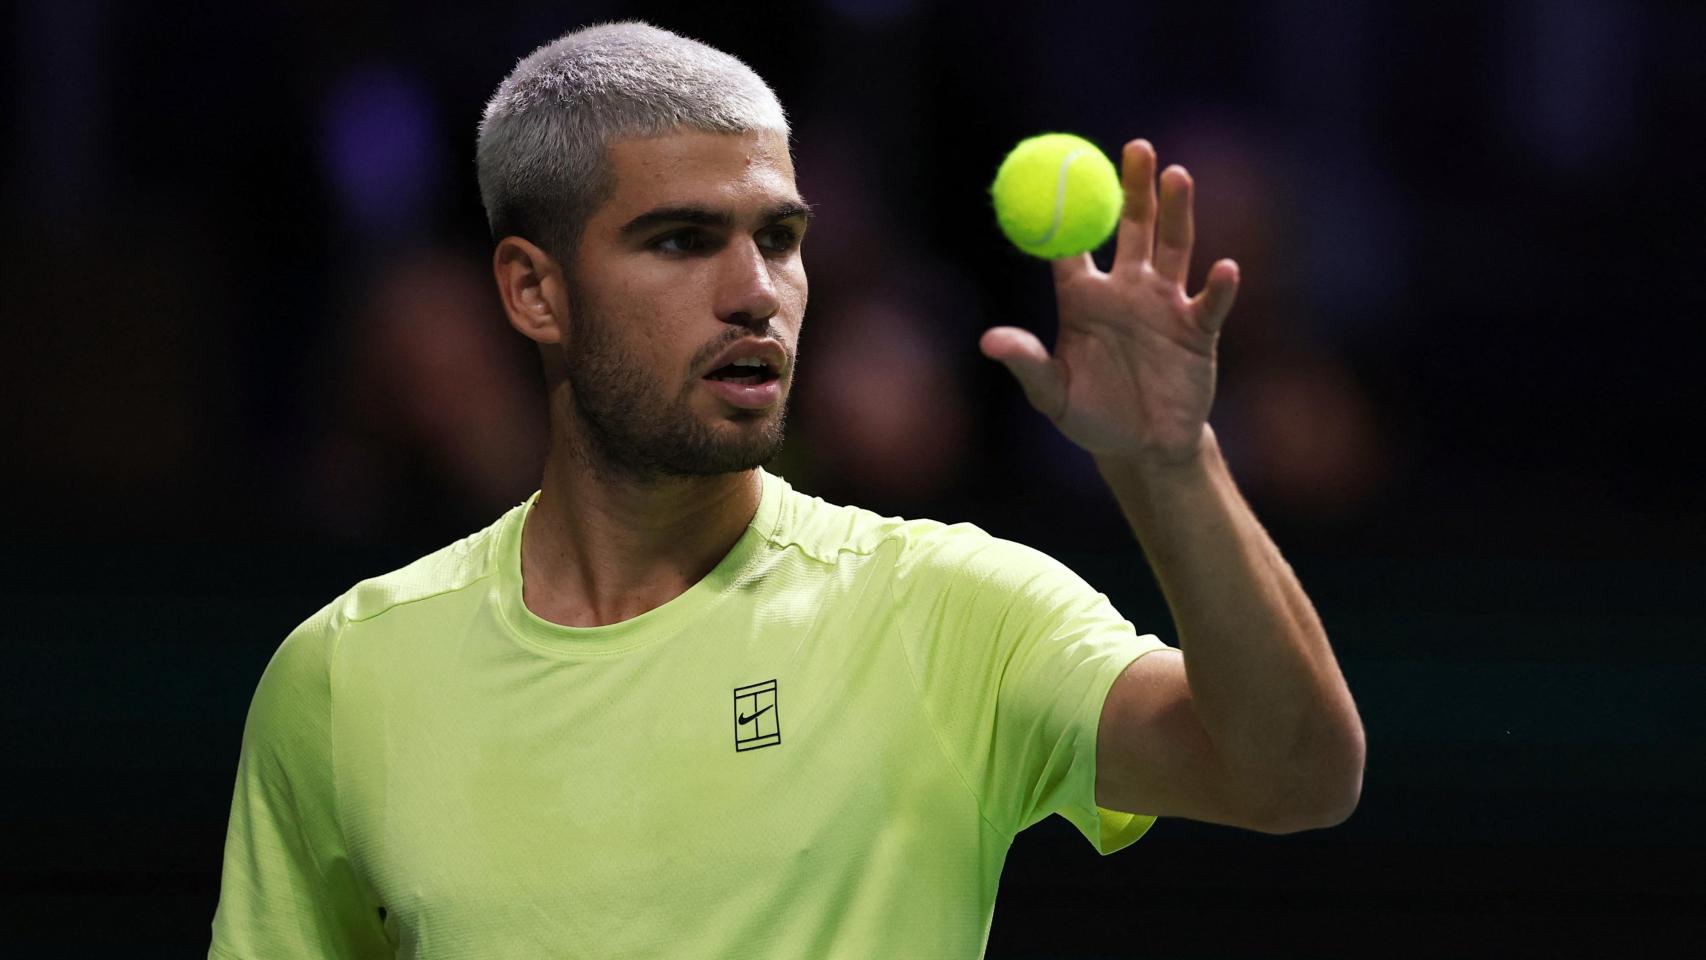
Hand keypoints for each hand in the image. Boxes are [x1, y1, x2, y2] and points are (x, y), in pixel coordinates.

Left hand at [980, 139, 1239, 465]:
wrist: (1141, 448)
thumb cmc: (1091, 417)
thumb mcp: (1052, 394)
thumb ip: (1027, 363)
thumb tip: (988, 341)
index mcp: (1083, 298)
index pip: (1073, 244)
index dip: (1067, 209)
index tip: (1062, 172)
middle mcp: (1127, 290)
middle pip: (1131, 227)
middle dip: (1135, 188)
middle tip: (1136, 147)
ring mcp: (1165, 305)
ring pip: (1174, 248)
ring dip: (1177, 212)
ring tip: (1177, 175)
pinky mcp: (1198, 330)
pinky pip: (1209, 303)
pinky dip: (1218, 287)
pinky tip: (1224, 269)